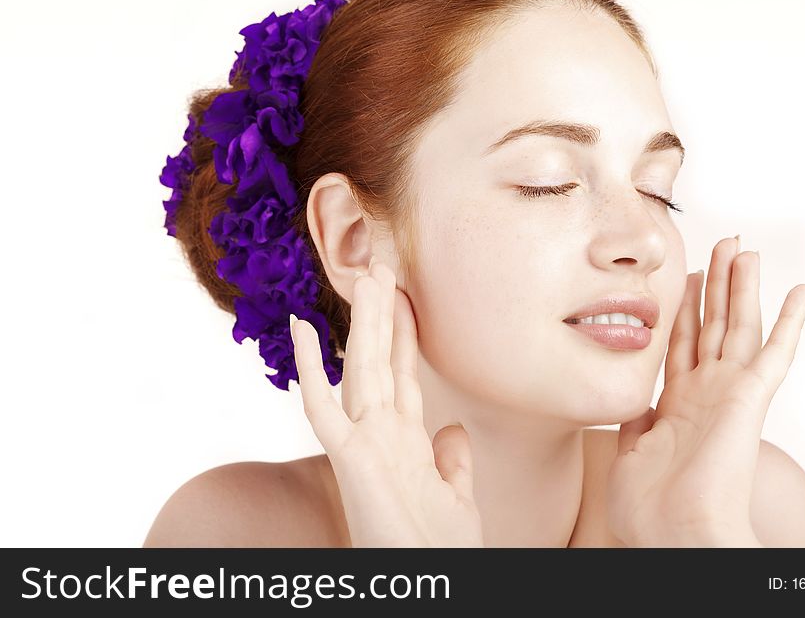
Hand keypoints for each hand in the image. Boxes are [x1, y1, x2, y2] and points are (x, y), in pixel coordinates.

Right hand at [289, 256, 483, 546]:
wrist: (426, 582)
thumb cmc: (436, 550)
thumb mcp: (455, 497)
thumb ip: (451, 461)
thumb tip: (453, 428)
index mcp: (406, 442)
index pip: (403, 377)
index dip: (404, 337)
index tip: (408, 299)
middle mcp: (382, 435)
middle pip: (381, 361)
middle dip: (383, 315)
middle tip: (385, 267)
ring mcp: (363, 443)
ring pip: (359, 368)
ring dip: (362, 322)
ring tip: (366, 275)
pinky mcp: (350, 458)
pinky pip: (323, 406)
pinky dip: (311, 367)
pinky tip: (304, 327)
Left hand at [606, 236, 804, 546]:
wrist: (672, 535)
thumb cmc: (648, 509)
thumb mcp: (630, 455)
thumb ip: (635, 424)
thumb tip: (634, 404)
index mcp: (676, 405)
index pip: (683, 344)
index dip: (687, 310)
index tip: (687, 276)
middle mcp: (706, 393)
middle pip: (713, 326)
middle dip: (715, 285)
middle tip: (720, 245)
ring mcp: (730, 394)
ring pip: (740, 326)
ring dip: (742, 286)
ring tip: (744, 249)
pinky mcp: (751, 398)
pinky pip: (777, 351)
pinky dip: (793, 319)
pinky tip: (804, 288)